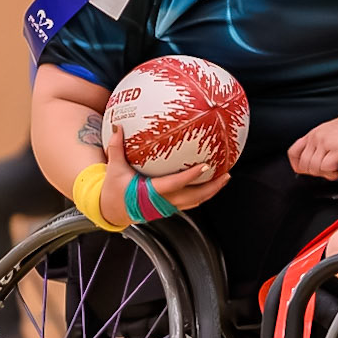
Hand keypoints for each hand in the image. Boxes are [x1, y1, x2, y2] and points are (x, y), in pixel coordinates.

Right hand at [102, 123, 227, 224]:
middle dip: (212, 186)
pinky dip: (203, 193)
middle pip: (194, 196)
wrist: (112, 210)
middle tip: (225, 174)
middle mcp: (163, 202)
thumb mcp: (114, 168)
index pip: (176, 184)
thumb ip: (117, 147)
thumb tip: (118, 127)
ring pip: (196, 201)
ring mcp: (168, 207)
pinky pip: (191, 201)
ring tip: (224, 178)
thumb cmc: (114, 190)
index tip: (205, 166)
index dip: (191, 176)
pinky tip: (210, 183)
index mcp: (151, 192)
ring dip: (211, 190)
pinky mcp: (171, 208)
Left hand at [288, 113, 337, 178]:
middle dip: (316, 173)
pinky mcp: (337, 150)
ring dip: (326, 174)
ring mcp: (325, 144)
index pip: (294, 153)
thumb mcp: (332, 134)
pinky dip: (333, 174)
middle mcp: (316, 138)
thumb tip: (322, 164)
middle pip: (304, 165)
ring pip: (314, 168)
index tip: (309, 170)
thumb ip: (324, 146)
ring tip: (337, 171)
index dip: (299, 166)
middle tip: (328, 171)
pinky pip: (327, 168)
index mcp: (314, 134)